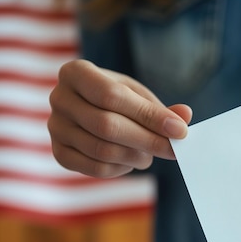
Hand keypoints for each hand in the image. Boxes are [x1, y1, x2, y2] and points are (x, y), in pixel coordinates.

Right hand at [48, 59, 191, 177]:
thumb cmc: (118, 100)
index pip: (112, 96)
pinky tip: (131, 161)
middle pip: (106, 126)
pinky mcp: (59, 153)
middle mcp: (58, 98)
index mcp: (75, 72)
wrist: (88, 111)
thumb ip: (160, 108)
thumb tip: (185, 116)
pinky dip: (121, 168)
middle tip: (174, 150)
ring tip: (151, 154)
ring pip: (102, 150)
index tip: (180, 131)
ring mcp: (55, 128)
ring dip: (135, 156)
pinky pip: (95, 169)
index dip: (149, 116)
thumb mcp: (138, 96)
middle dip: (147, 140)